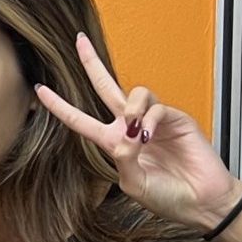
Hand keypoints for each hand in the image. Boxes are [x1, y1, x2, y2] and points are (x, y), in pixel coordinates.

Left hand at [33, 33, 241, 233]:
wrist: (201, 201)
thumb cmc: (168, 197)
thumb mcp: (135, 184)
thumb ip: (124, 160)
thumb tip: (124, 136)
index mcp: (114, 144)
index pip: (81, 121)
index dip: (60, 106)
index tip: (40, 90)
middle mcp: (130, 128)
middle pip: (106, 88)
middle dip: (91, 64)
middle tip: (79, 41)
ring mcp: (154, 121)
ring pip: (134, 93)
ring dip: (131, 105)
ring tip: (135, 127)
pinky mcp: (177, 119)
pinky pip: (157, 108)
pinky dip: (150, 120)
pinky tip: (150, 135)